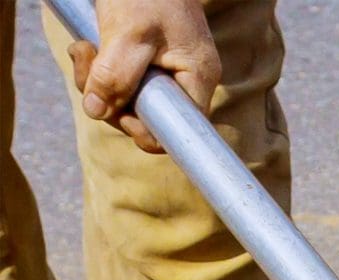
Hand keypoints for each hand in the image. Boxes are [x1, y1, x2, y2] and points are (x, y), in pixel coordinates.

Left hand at [70, 0, 219, 154]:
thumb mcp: (129, 33)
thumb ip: (115, 75)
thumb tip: (97, 111)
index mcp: (196, 78)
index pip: (176, 129)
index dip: (143, 129)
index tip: (114, 108)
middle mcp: (185, 80)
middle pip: (146, 116)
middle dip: (108, 98)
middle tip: (85, 61)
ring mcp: (165, 72)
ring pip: (127, 99)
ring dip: (95, 81)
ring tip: (83, 48)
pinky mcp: (145, 62)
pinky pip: (120, 81)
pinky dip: (97, 70)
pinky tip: (87, 48)